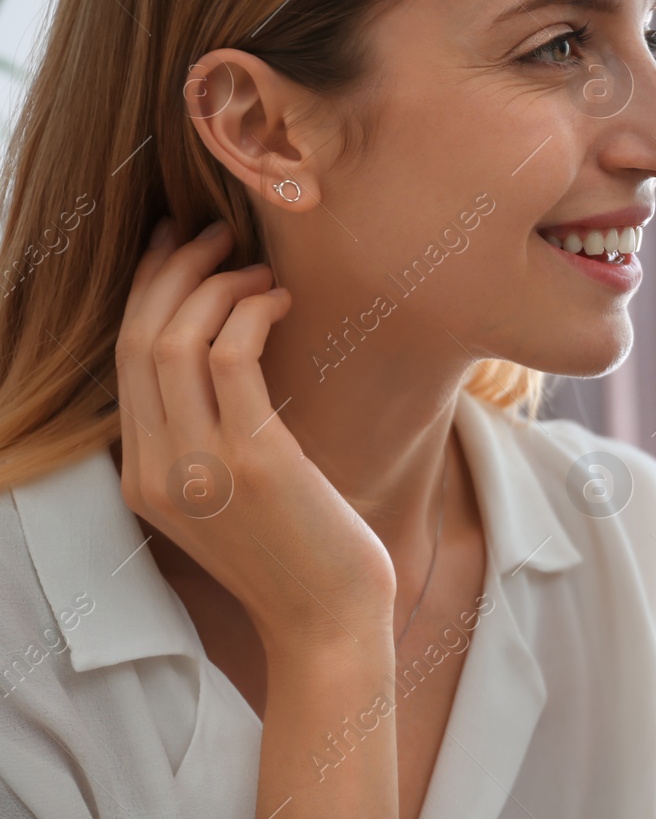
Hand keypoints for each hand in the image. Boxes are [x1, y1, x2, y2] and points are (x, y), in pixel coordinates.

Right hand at [114, 218, 395, 655]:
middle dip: (175, 272)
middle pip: (140, 338)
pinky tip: (281, 301)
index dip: (146, 291)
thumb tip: (223, 353)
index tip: (173, 247)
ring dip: (218, 285)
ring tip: (260, 270)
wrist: (329, 622)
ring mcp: (199, 466)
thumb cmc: (299, 552)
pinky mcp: (253, 460)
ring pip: (176, 339)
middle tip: (216, 235)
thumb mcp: (229, 496)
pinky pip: (231, 357)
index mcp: (141, 478)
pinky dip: (252, 312)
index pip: (124, 359)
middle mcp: (157, 470)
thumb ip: (207, 438)